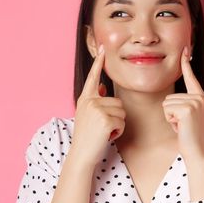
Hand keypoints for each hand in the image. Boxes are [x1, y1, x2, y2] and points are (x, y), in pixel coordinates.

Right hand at [71, 44, 125, 164]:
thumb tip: (103, 87)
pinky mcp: (105, 119)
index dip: (98, 63)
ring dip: (117, 124)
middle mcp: (89, 101)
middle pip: (117, 102)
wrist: (81, 155)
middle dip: (115, 117)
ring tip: (104, 132)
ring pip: (122, 112)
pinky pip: (122, 122)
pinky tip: (107, 136)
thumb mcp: (88, 115)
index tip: (102, 48)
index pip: (93, 78)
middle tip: (102, 128)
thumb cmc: (87, 138)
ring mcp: (97, 109)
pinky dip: (118, 132)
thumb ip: (95, 100)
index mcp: (85, 99)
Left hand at [162, 45, 203, 160]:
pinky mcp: (188, 109)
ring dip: (170, 116)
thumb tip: (170, 99)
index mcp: (201, 97)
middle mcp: (201, 97)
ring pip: (166, 102)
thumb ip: (182, 104)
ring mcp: (196, 102)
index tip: (184, 49)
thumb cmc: (188, 135)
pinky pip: (166, 109)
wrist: (196, 151)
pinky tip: (180, 127)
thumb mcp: (186, 116)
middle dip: (170, 112)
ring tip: (182, 125)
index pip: (191, 78)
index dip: (186, 64)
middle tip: (182, 124)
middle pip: (169, 96)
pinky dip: (170, 120)